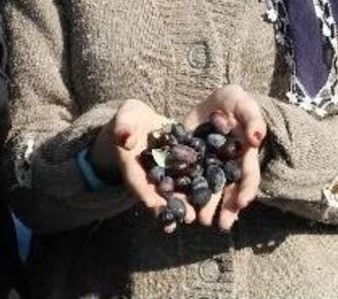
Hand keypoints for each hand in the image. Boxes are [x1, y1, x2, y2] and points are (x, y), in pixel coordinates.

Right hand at [88, 99, 195, 232]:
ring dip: (188, 202)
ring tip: (199, 215)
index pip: (137, 182)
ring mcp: (167, 172)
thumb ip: (123, 129)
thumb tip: (126, 140)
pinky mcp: (182, 164)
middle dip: (173, 206)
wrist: (142, 120)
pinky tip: (214, 193)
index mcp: (132, 167)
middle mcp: (151, 176)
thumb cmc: (128, 119)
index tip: (153, 204)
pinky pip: (191, 175)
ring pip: (177, 190)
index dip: (145, 193)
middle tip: (186, 218)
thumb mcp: (123, 119)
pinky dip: (201, 184)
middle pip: (160, 194)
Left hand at [183, 84, 265, 230]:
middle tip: (219, 224)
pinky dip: (187, 194)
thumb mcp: (242, 102)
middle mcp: (229, 165)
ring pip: (210, 190)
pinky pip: (189, 181)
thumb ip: (252, 117)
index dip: (246, 189)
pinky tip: (181, 206)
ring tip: (200, 221)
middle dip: (225, 208)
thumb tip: (257, 138)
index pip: (248, 175)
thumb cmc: (232, 101)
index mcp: (244, 154)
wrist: (210, 102)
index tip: (241, 203)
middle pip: (229, 189)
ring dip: (207, 207)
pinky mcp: (191, 164)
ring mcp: (211, 167)